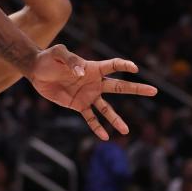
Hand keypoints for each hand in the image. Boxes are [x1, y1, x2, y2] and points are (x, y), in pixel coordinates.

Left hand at [28, 49, 156, 139]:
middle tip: (154, 91)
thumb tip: (82, 74)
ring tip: (126, 131)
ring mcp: (88, 95)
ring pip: (107, 109)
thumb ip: (71, 61)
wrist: (37, 72)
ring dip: (116, 119)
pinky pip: (90, 118)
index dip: (124, 65)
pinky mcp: (78, 105)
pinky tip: (105, 137)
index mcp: (93, 67)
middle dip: (137, 89)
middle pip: (119, 87)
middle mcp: (95, 82)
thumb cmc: (49, 59)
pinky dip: (97, 127)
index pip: (113, 66)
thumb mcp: (58, 53)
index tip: (134, 68)